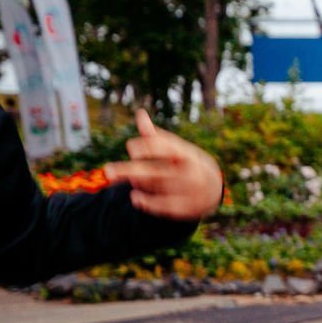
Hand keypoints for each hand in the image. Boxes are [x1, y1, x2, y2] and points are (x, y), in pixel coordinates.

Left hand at [102, 111, 223, 220]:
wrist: (214, 187)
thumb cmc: (187, 163)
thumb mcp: (177, 148)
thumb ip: (156, 137)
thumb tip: (140, 114)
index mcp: (186, 154)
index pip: (164, 149)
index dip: (145, 147)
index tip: (130, 146)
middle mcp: (189, 173)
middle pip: (156, 172)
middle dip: (131, 170)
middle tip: (107, 170)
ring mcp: (189, 191)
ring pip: (157, 188)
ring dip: (138, 183)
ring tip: (124, 180)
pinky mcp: (187, 208)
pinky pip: (164, 207)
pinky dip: (148, 203)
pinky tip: (135, 198)